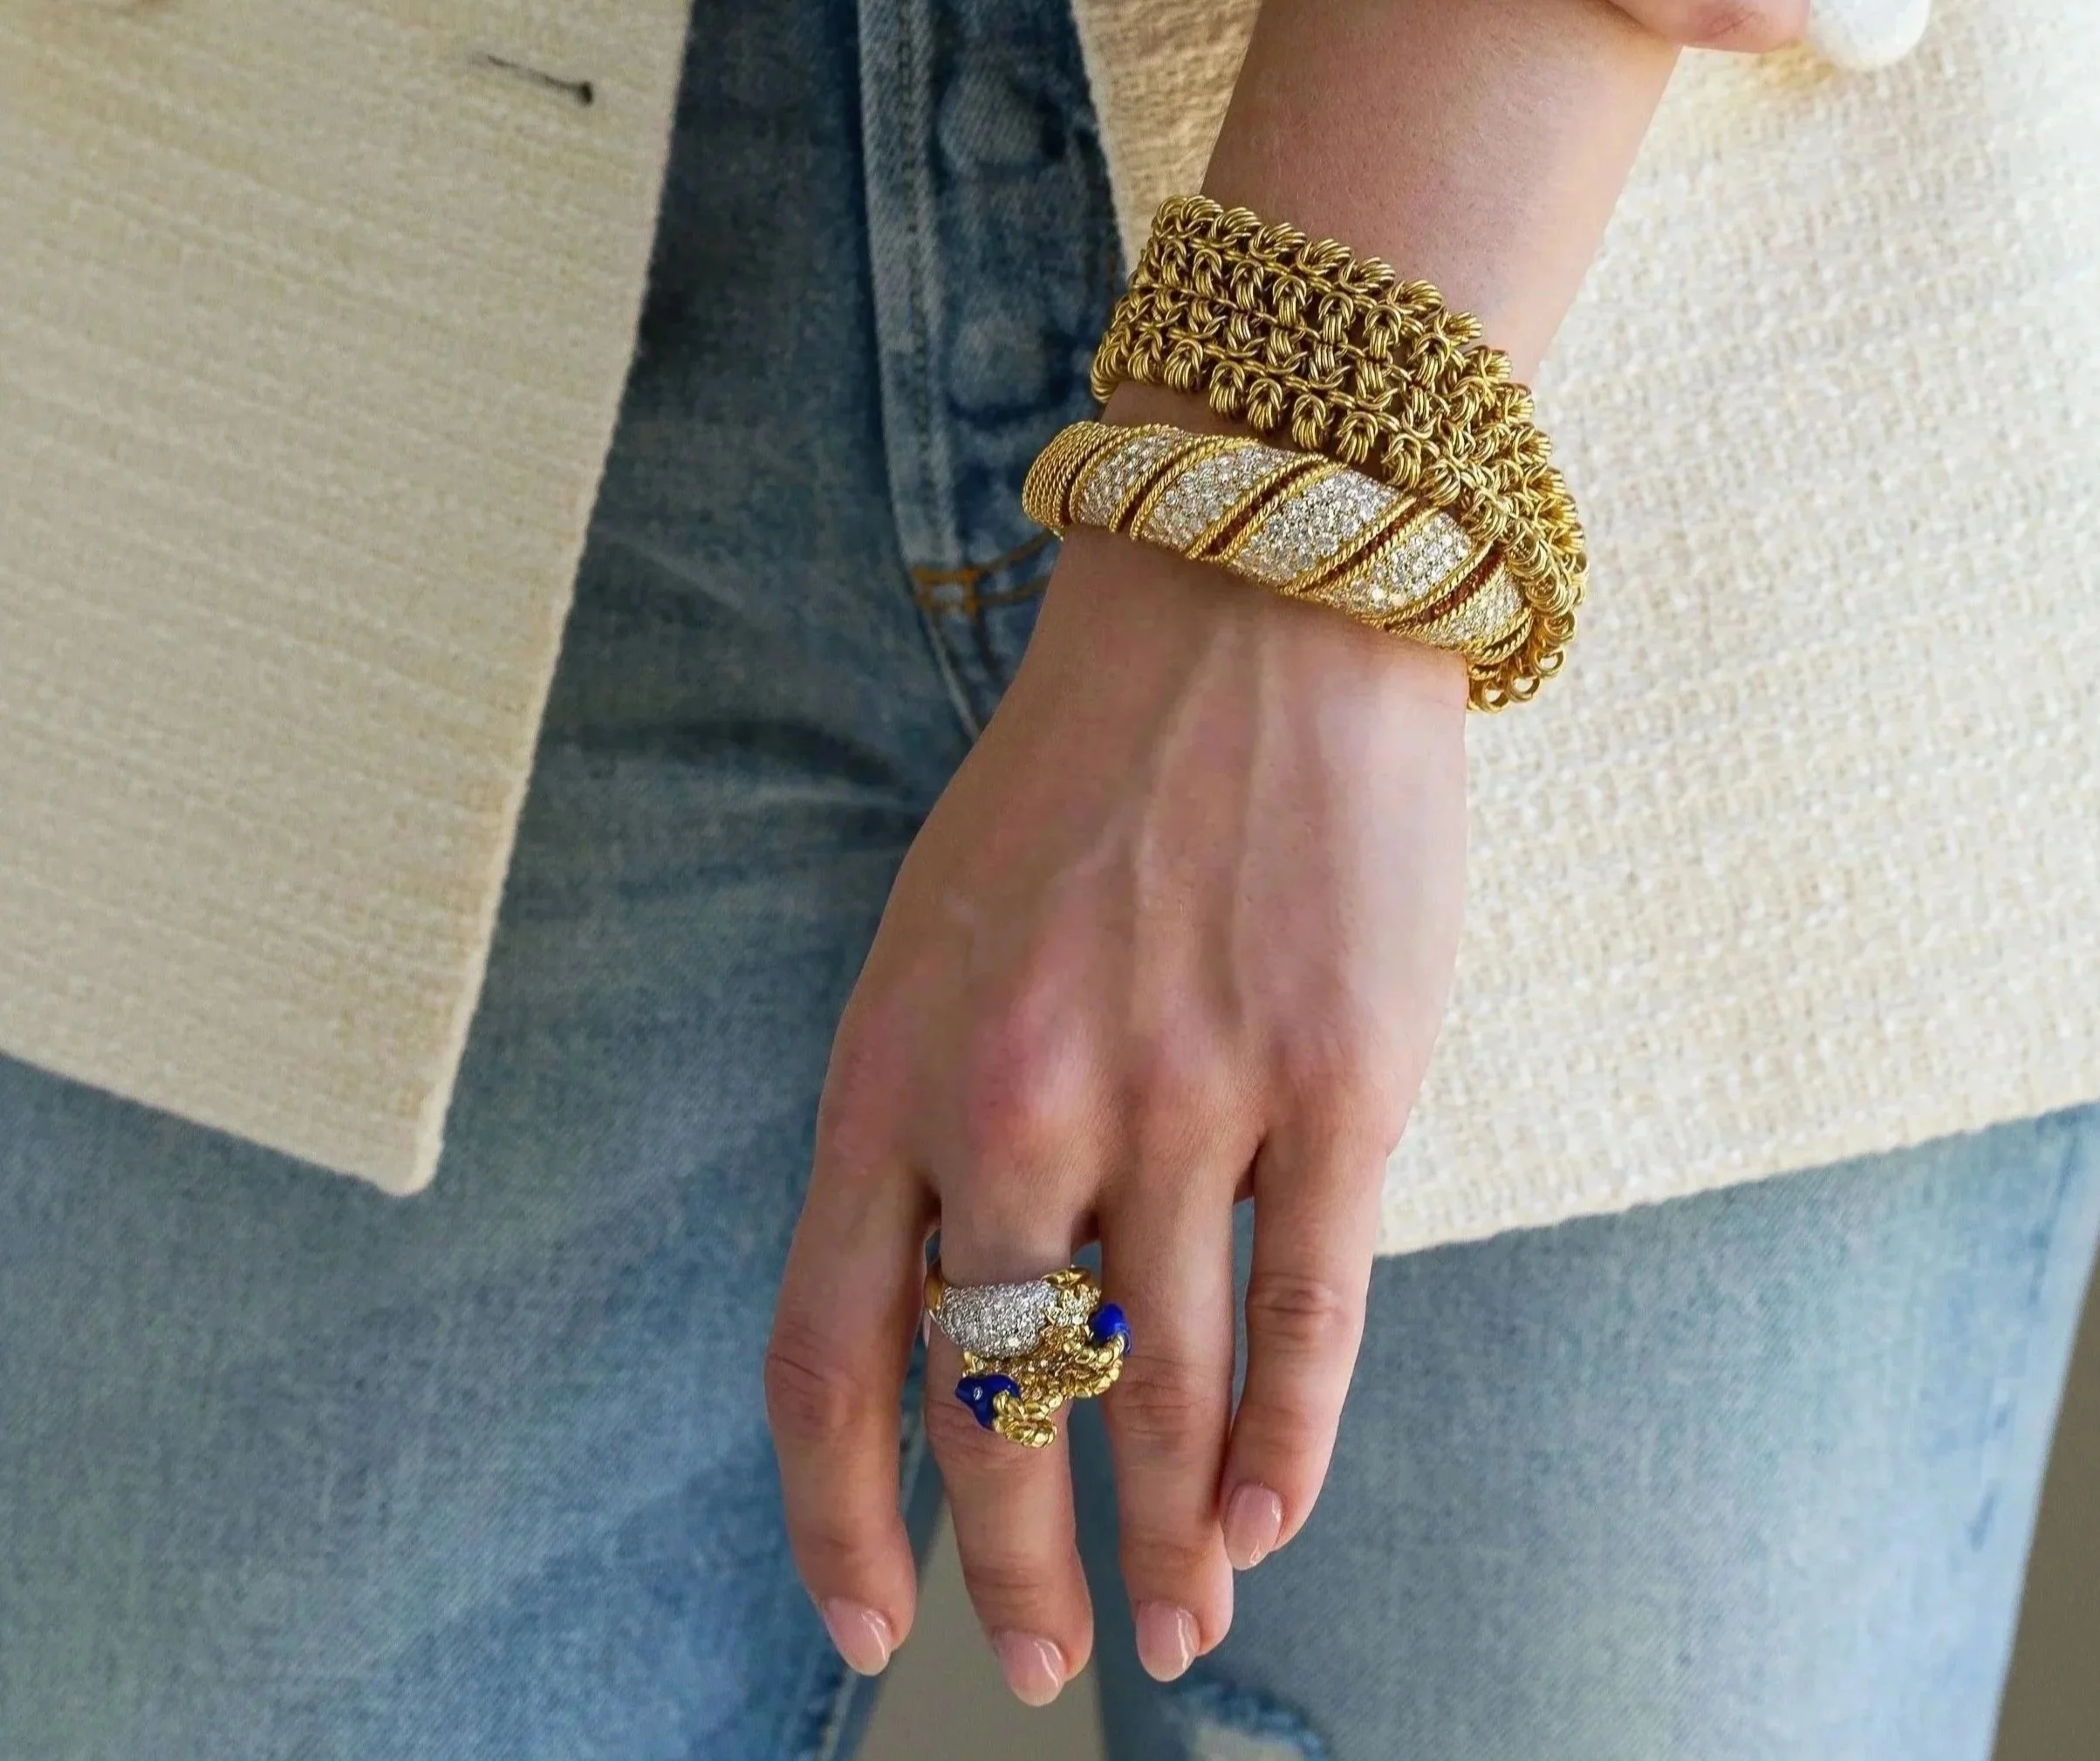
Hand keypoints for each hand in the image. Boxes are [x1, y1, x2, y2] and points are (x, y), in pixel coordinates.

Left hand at [765, 522, 1467, 1703]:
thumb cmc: (1087, 777)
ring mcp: (1186, 1093)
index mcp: (894, 1063)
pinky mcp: (1339, 1080)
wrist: (1250, 601)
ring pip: (1156, 1390)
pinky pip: (1304, 1318)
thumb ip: (932, 1124)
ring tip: (1177, 1627)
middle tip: (1034, 1663)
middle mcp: (1021, 1099)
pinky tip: (1263, 1520)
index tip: (868, 1622)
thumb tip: (959, 1326)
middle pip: (994, 1408)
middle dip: (1009, 1569)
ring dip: (1158, 1541)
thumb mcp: (942, 937)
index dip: (841, 1523)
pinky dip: (1284, 1448)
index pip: (828, 1359)